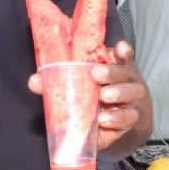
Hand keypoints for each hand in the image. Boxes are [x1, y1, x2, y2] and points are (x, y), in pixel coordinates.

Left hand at [28, 41, 151, 154]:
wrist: (122, 121)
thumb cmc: (100, 94)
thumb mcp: (86, 84)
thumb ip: (63, 79)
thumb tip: (34, 81)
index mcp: (118, 67)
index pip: (125, 55)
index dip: (123, 51)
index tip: (119, 48)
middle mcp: (129, 81)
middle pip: (126, 74)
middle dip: (112, 73)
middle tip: (95, 74)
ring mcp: (133, 101)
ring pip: (131, 95)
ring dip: (117, 94)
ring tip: (103, 96)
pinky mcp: (130, 120)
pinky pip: (128, 119)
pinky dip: (116, 119)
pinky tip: (104, 120)